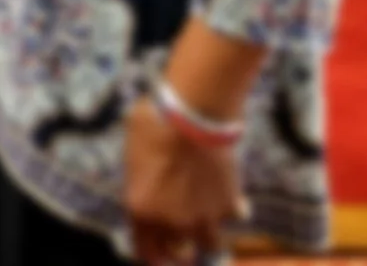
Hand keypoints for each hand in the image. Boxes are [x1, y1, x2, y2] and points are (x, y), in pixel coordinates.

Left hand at [123, 97, 244, 262]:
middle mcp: (171, 222)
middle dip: (180, 245)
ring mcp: (202, 218)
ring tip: (207, 216)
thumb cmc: (154, 125)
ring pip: (210, 244)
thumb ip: (140, 180)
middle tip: (183, 234)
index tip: (159, 248)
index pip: (146, 251)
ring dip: (208, 231)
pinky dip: (233, 207)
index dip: (153, 251)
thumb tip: (146, 182)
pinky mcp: (228, 206)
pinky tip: (229, 194)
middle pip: (179, 253)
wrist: (192, 116)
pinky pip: (234, 217)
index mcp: (140, 210)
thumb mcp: (132, 152)